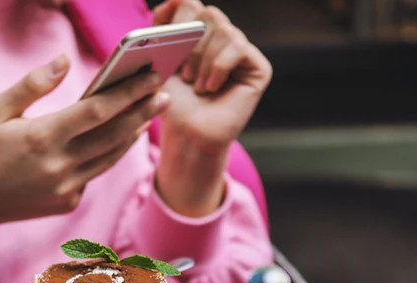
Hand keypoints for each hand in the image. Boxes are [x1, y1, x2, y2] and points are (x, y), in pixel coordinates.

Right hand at [0, 55, 169, 251]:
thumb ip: (32, 84)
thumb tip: (65, 60)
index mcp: (42, 137)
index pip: (98, 111)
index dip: (129, 93)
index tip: (151, 78)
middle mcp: (59, 166)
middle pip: (114, 136)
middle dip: (142, 113)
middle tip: (162, 94)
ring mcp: (65, 188)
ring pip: (110, 158)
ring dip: (131, 135)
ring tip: (147, 114)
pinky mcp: (66, 203)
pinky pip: (92, 174)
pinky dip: (105, 156)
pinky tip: (116, 140)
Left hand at [149, 0, 270, 216]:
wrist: (189, 136)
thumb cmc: (174, 104)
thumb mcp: (159, 64)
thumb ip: (160, 31)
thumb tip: (171, 0)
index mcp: (199, 32)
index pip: (190, 2)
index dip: (178, 12)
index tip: (165, 33)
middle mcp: (222, 37)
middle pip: (208, 12)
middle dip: (190, 41)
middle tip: (182, 72)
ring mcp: (242, 50)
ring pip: (223, 29)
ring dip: (204, 59)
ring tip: (196, 85)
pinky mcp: (258, 66)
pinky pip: (238, 46)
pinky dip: (219, 66)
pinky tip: (211, 87)